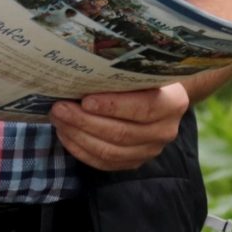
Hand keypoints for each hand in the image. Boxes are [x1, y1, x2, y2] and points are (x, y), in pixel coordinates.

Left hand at [50, 83, 188, 170]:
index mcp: (173, 102)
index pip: (143, 107)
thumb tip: (84, 72)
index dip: (113, 106)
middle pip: (122, 133)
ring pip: (110, 151)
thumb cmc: (146, 76)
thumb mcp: (143, 69)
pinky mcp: (134, 162)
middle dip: (85, 121)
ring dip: (79, 136)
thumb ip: (122, 73)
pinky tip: (66, 134)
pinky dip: (81, 150)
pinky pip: (104, 163)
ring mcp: (150, 150)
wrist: (162, 95)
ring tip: (58, 120)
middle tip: (60, 108)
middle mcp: (165, 130)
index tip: (85, 100)